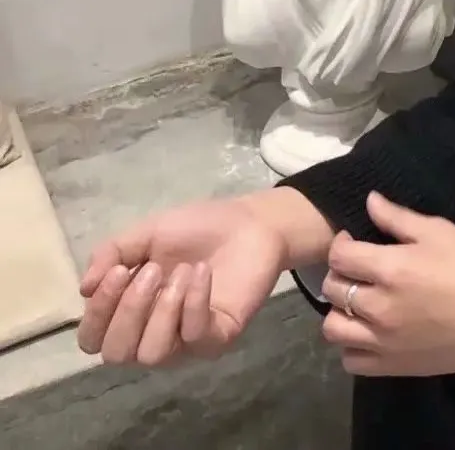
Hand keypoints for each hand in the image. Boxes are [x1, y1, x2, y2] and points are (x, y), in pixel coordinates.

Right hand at [77, 196, 288, 365]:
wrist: (250, 222)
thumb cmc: (197, 230)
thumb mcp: (146, 233)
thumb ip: (111, 254)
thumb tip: (83, 288)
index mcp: (129, 312)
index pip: (92, 339)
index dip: (97, 311)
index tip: (118, 271)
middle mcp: (152, 333)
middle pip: (117, 354)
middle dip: (128, 311)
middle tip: (151, 271)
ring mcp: (186, 341)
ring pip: (153, 354)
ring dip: (162, 309)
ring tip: (181, 271)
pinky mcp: (218, 337)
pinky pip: (195, 336)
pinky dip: (194, 302)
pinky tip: (201, 273)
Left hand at [320, 192, 454, 376]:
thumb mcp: (439, 231)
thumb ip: (397, 217)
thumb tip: (369, 200)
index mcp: (390, 269)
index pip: (339, 256)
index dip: (340, 244)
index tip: (352, 242)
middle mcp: (378, 307)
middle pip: (332, 289)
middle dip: (339, 273)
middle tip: (357, 270)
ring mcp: (382, 340)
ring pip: (333, 328)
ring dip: (339, 312)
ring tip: (357, 304)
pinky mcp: (392, 365)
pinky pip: (351, 360)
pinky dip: (352, 346)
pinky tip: (367, 333)